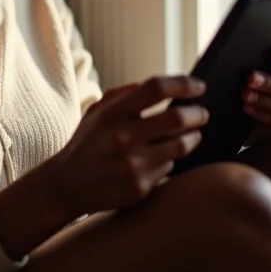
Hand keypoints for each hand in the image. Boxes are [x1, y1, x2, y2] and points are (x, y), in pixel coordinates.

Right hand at [46, 75, 208, 220]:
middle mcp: (122, 137)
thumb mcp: (98, 111)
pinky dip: (172, 159)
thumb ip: (125, 94)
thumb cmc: (88, 142)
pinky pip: (169, 168)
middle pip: (176, 118)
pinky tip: (167, 156)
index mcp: (112, 113)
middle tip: (202, 113)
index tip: (198, 86)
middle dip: (197, 113)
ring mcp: (132, 164)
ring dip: (193, 136)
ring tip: (193, 133)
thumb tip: (163, 85)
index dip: (182, 84)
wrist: (68, 184)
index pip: (155, 88)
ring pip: (180, 145)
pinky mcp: (139, 187)